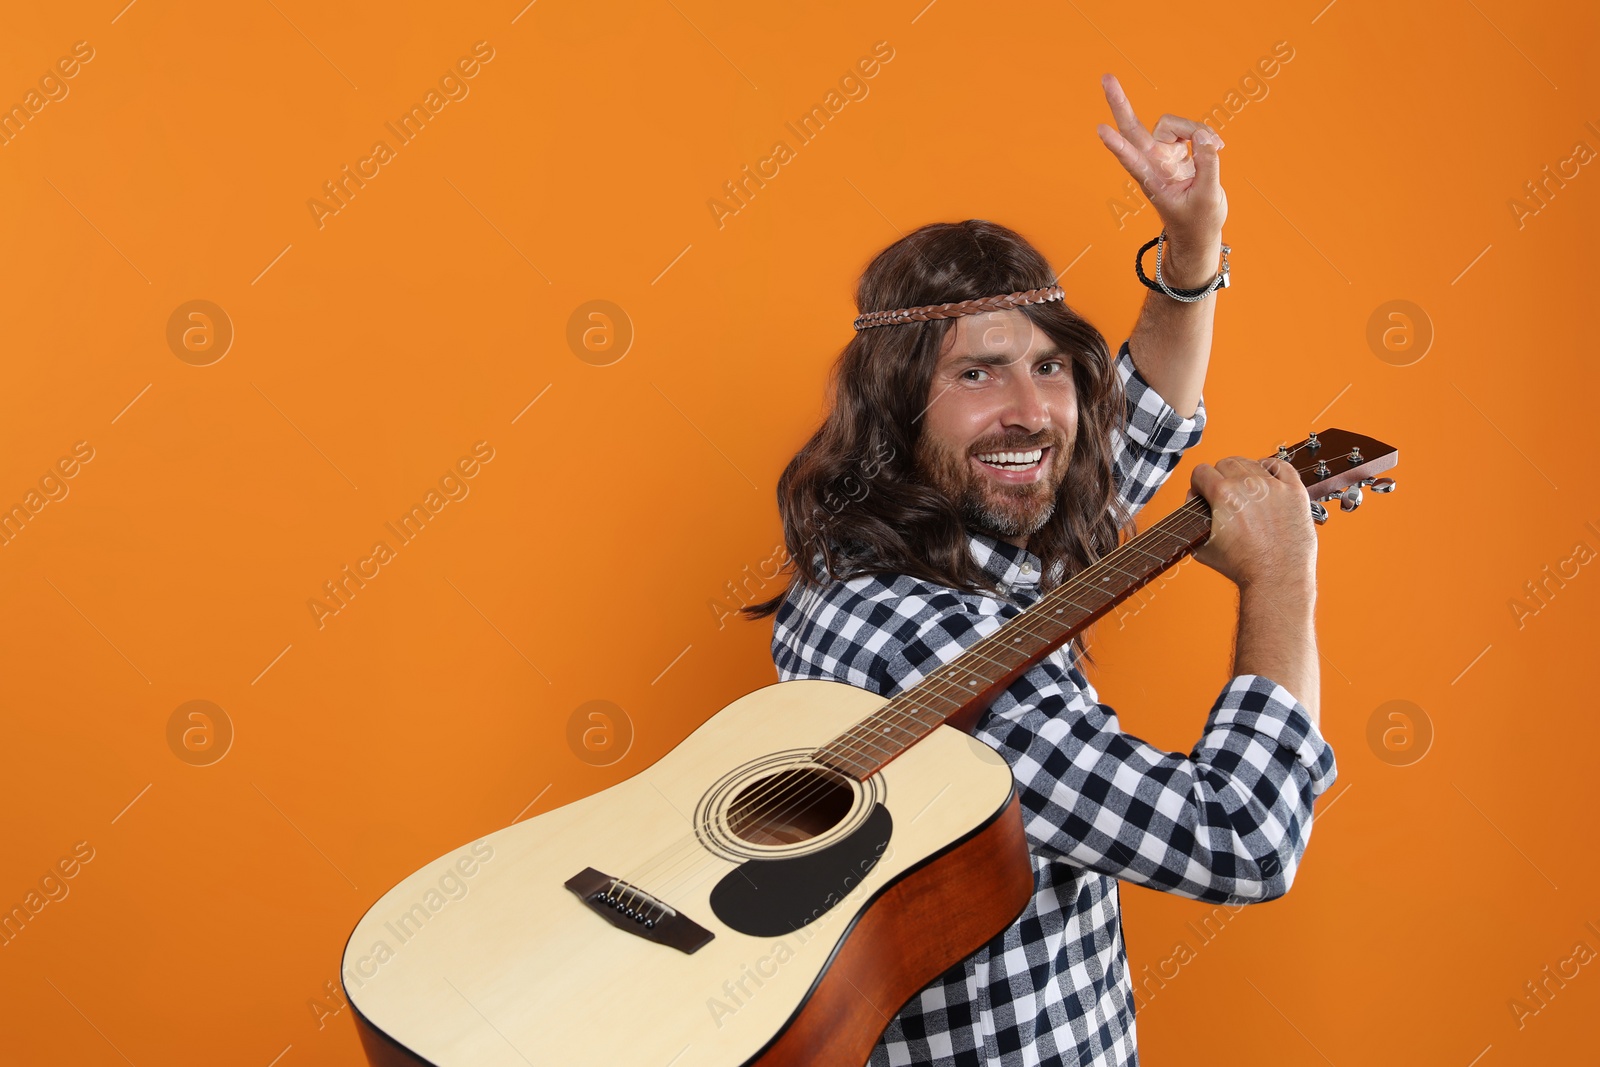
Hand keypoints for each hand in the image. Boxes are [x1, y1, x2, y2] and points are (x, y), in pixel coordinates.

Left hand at [1095, 73, 1226, 245]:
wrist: (1199, 231)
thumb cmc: (1198, 221)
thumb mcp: (1207, 198)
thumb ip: (1208, 166)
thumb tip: (1205, 138)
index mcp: (1152, 180)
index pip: (1132, 159)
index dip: (1118, 145)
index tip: (1100, 131)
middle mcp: (1153, 163)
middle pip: (1132, 128)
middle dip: (1120, 103)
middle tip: (1106, 77)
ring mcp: (1163, 155)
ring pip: (1172, 124)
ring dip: (1195, 129)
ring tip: (1216, 147)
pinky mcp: (1177, 151)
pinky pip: (1190, 130)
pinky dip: (1204, 134)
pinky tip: (1216, 146)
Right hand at [1189, 457, 1314, 591]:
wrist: (1277, 578)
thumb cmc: (1243, 566)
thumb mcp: (1202, 546)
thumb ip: (1193, 519)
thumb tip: (1194, 502)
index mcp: (1223, 495)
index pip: (1201, 471)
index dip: (1198, 484)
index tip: (1203, 493)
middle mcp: (1249, 485)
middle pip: (1226, 463)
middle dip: (1220, 477)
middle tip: (1224, 495)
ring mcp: (1275, 486)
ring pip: (1252, 462)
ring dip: (1244, 472)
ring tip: (1246, 491)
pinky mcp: (1295, 492)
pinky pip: (1282, 466)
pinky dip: (1272, 469)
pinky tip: (1267, 480)